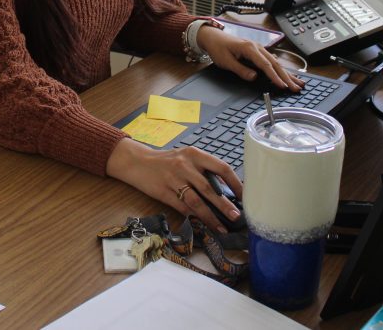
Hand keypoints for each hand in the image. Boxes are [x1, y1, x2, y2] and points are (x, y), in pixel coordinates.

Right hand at [106, 138, 241, 232]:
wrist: (138, 162)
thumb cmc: (166, 161)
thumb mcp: (186, 158)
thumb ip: (203, 170)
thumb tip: (226, 190)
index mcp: (194, 154)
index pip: (221, 168)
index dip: (235, 183)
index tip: (244, 196)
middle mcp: (185, 165)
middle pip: (210, 188)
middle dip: (225, 204)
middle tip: (237, 217)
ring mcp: (174, 179)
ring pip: (196, 201)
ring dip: (211, 216)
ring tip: (222, 227)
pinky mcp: (164, 192)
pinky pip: (182, 207)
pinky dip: (194, 217)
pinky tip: (202, 225)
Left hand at [196, 25, 303, 90]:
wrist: (214, 37)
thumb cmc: (218, 48)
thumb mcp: (226, 61)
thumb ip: (240, 69)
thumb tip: (254, 77)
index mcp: (249, 48)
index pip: (266, 65)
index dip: (275, 77)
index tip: (282, 86)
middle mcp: (258, 47)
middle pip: (276, 64)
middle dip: (287, 77)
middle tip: (296, 88)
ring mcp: (260, 49)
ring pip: (277, 63)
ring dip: (288, 74)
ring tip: (299, 83)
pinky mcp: (259, 52)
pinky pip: (273, 62)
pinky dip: (282, 70)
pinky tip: (290, 75)